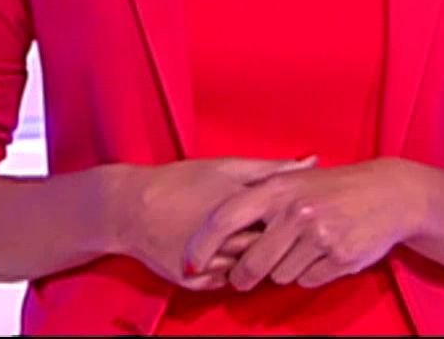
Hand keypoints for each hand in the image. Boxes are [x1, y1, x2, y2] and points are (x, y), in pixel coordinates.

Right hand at [112, 156, 317, 290]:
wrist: (130, 208)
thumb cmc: (180, 182)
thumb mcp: (225, 167)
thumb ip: (271, 168)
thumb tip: (313, 161)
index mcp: (236, 208)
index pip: (281, 222)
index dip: (289, 219)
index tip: (295, 213)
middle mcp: (223, 240)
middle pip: (267, 249)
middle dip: (275, 242)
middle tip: (280, 232)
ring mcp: (208, 264)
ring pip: (249, 269)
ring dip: (256, 259)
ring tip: (252, 242)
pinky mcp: (194, 282)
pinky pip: (226, 281)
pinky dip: (232, 270)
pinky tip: (230, 254)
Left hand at [183, 157, 424, 291]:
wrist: (387, 193)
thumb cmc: (331, 188)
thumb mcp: (292, 181)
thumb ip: (257, 198)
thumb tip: (215, 228)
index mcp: (277, 189)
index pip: (225, 219)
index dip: (202, 244)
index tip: (189, 263)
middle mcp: (295, 212)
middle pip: (251, 263)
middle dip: (244, 276)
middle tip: (244, 277)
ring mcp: (319, 236)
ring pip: (280, 276)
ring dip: (283, 270)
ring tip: (301, 248)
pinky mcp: (340, 257)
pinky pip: (307, 281)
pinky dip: (310, 274)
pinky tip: (322, 254)